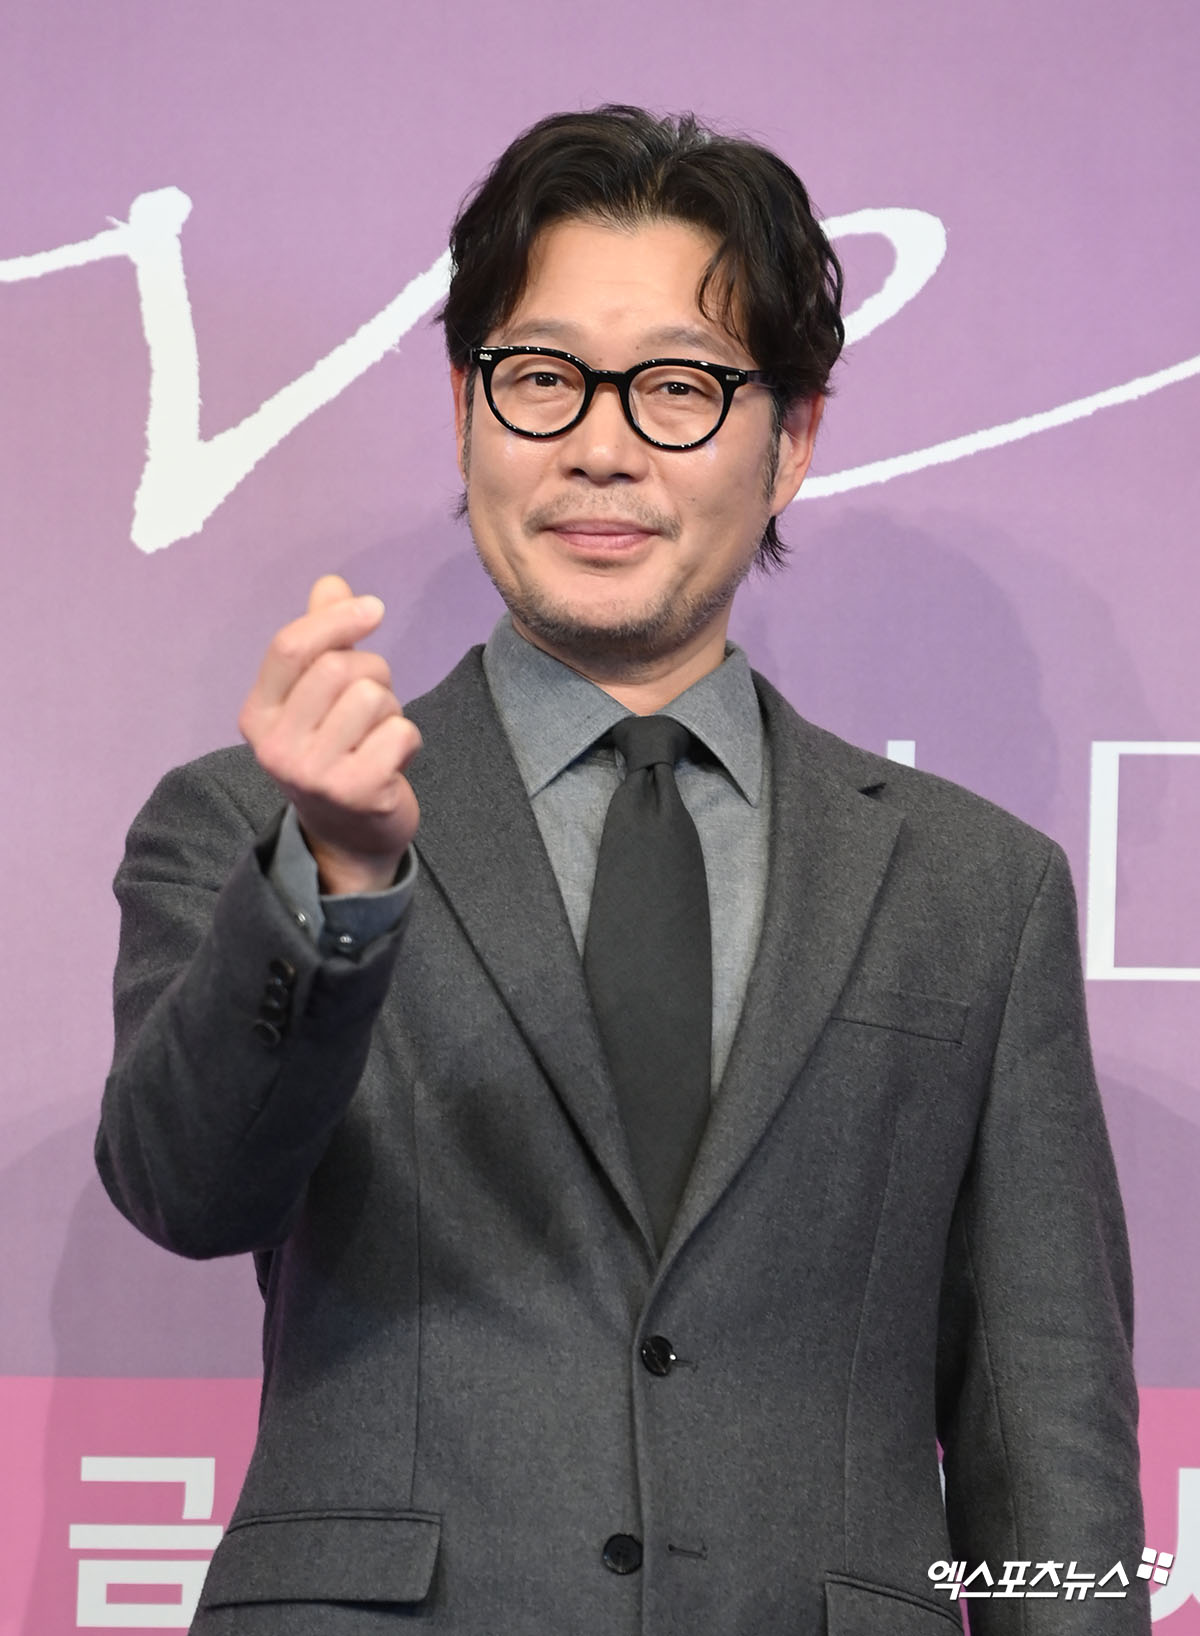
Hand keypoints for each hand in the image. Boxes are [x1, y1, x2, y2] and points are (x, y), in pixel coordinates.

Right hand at [238, 575, 421, 894]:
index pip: (290, 647)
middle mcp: (275, 746)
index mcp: (258, 715)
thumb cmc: (336, 751)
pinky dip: (408, 739)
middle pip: (339, 668)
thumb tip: (331, 583)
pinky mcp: (354, 792)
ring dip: (391, 709)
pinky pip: (400, 731)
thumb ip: (322, 639)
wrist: (349, 836)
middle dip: (373, 674)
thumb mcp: (318, 697)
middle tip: (374, 705)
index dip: (336, 619)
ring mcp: (312, 773)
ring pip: (373, 697)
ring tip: (378, 735)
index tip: (374, 608)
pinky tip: (392, 761)